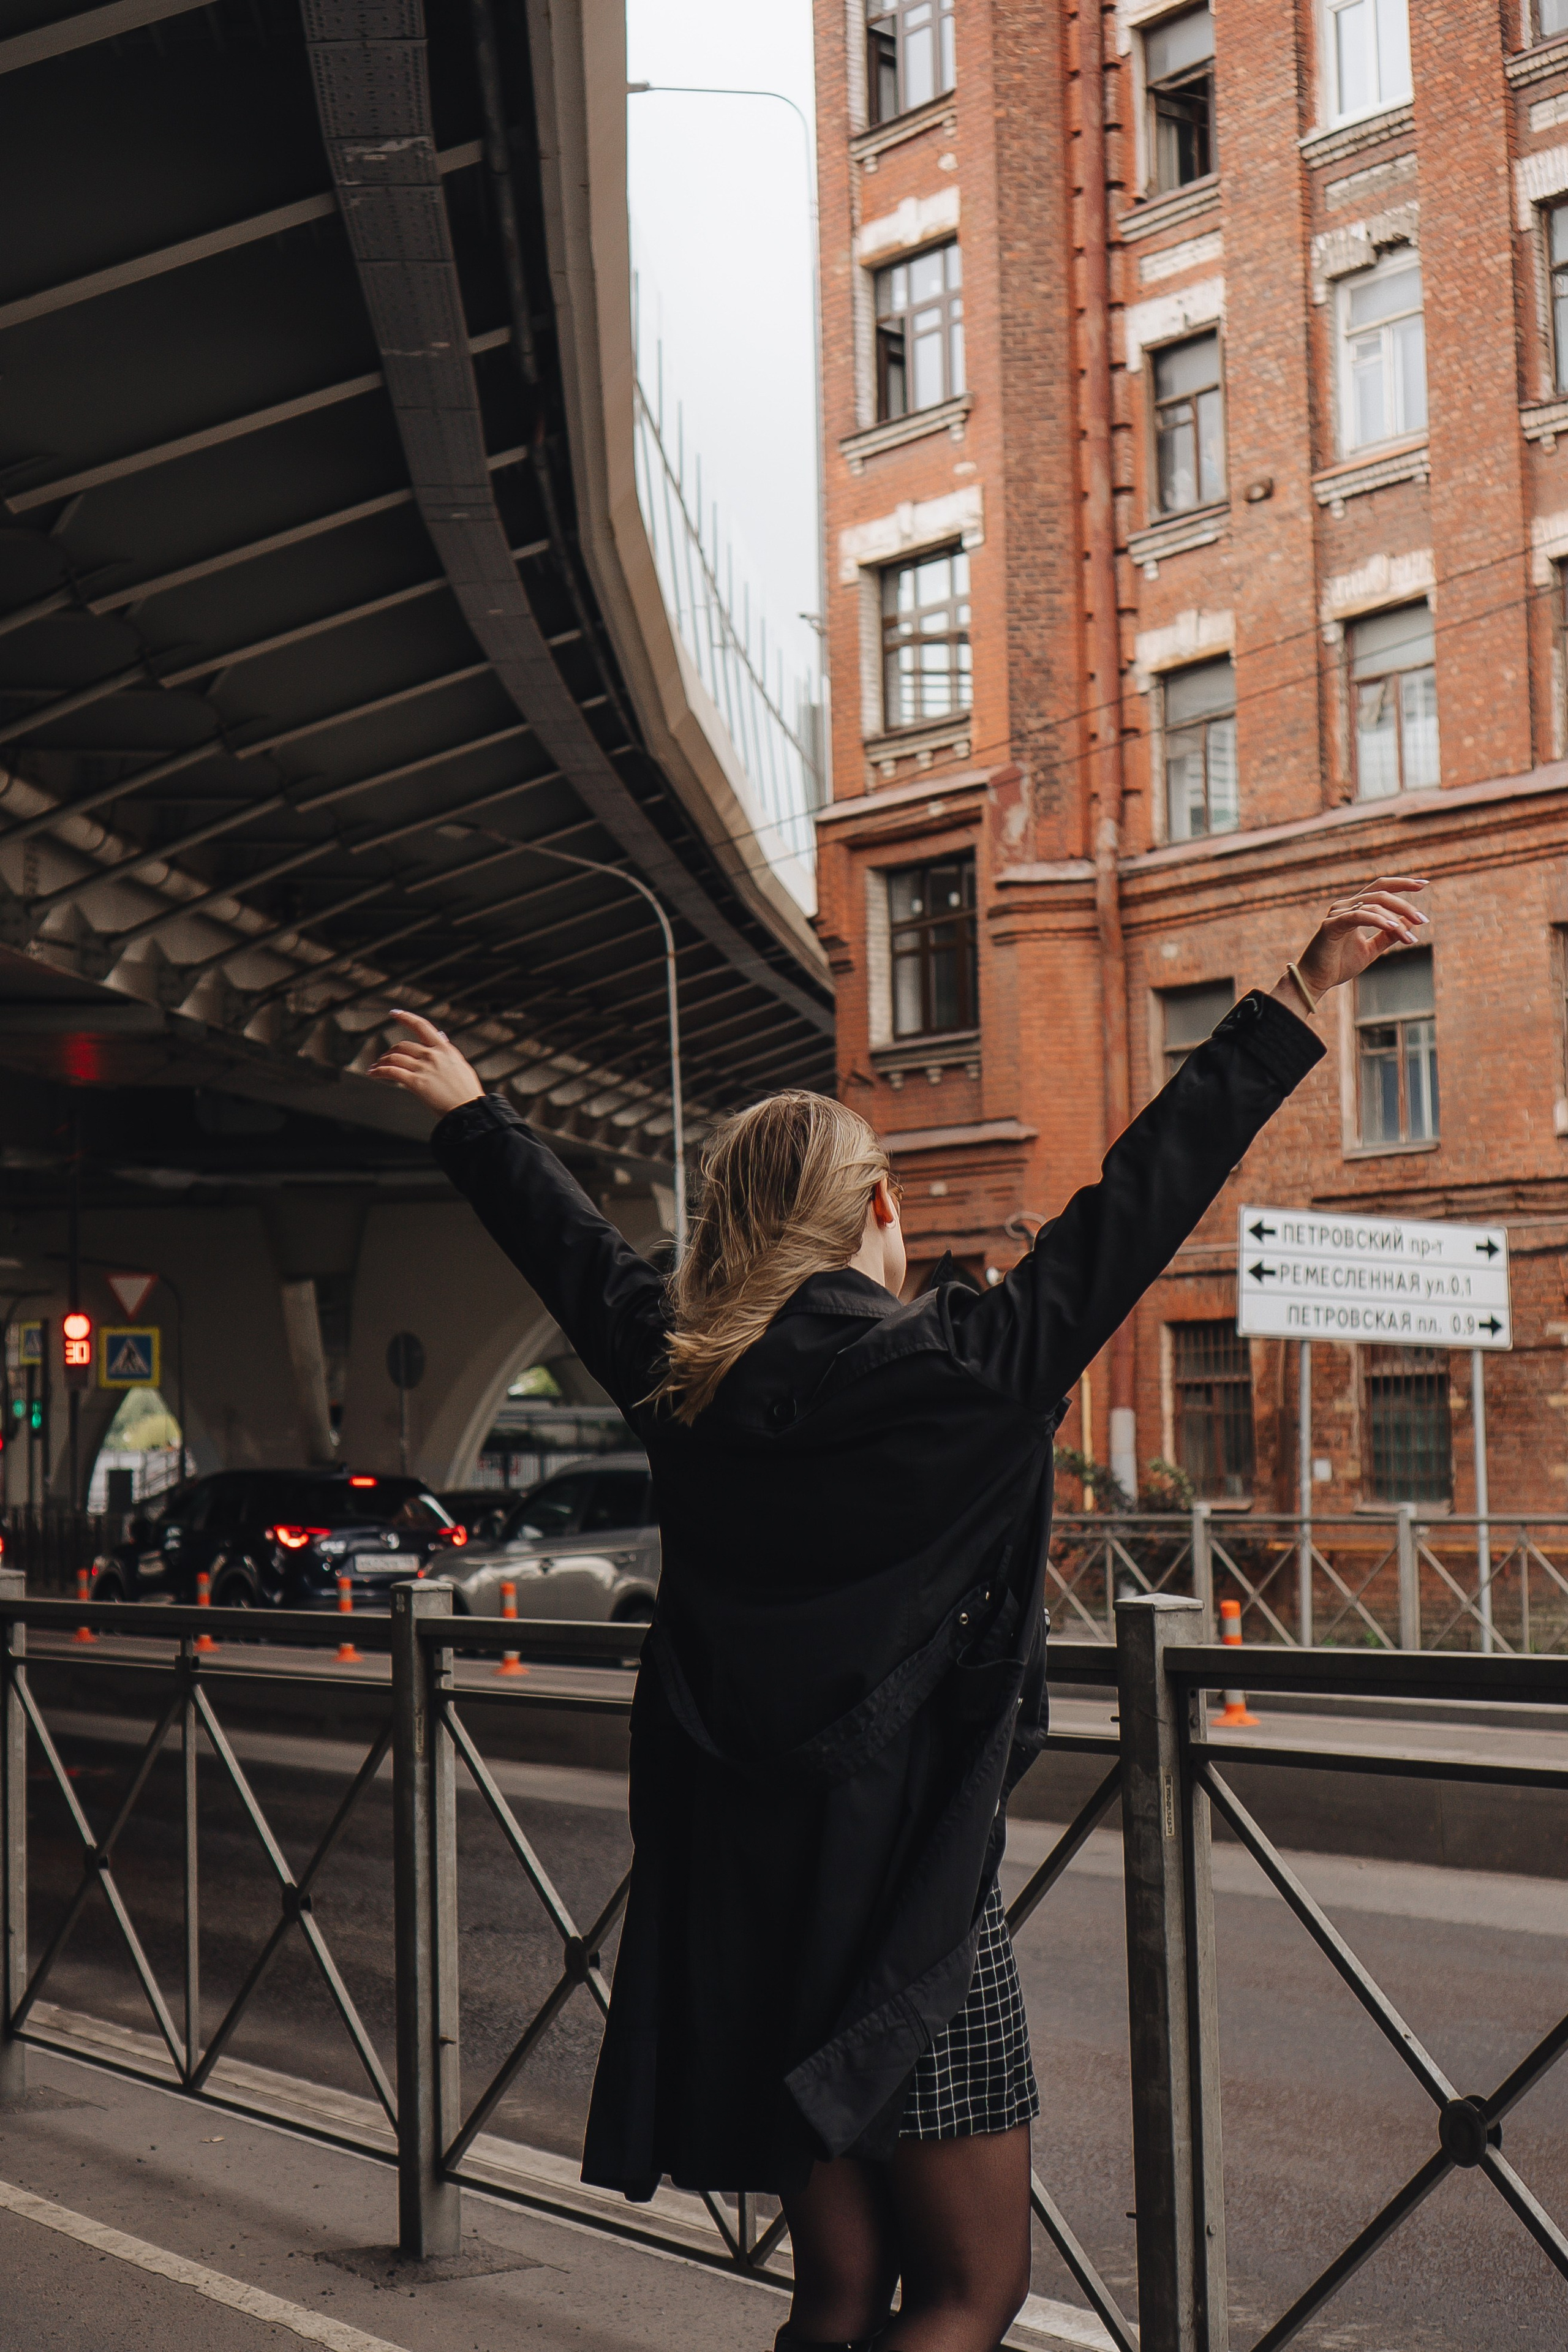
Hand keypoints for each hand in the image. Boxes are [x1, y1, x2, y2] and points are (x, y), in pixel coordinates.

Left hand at [367, 1010, 484, 1115]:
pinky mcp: (416, 1083)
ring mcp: (424, 1069)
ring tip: (376, 1067)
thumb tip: (441, 1036)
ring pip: (394, 1058)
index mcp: (444, 1049)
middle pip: (403, 1046)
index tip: (394, 1013)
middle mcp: (432, 1055)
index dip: (406, 1017)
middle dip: (390, 1052)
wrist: (469, 1110)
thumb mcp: (460, 1064)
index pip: (421, 1026)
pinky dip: (379, 1071)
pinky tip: (373, 1073)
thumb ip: (447, 1050)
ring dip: (381, 1062)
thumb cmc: (466, 1091)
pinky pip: (391, 1072)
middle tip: (384, 1058)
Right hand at [1275, 876, 1428, 1015]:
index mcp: (1354, 908)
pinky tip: (1395, 928)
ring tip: (1411, 935)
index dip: (1402, 883)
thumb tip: (1408, 923)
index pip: (1381, 888)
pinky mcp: (1331, 925)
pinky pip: (1360, 916)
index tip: (1424, 883)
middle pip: (1381, 893)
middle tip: (1422, 920)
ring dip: (1397, 918)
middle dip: (1405, 904)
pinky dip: (1379, 920)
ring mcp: (1337, 914)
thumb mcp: (1370, 949)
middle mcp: (1345, 906)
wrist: (1316, 981)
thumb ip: (1387, 936)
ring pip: (1373, 904)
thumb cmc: (1339, 965)